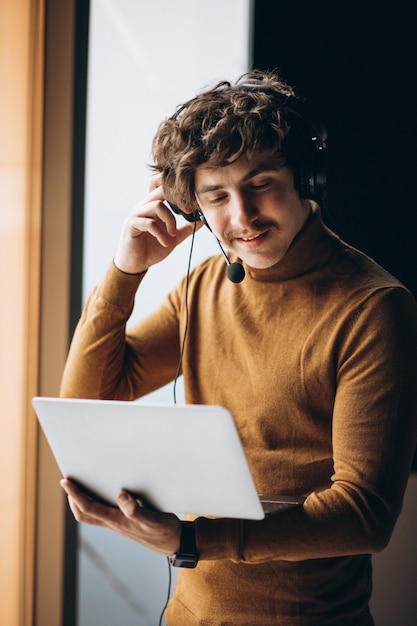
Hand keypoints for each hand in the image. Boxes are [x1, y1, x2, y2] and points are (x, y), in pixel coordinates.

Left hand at [60, 479, 181, 555]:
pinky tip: (101, 494)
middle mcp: (113, 523)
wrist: (173, 542)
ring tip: (79, 486)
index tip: (66, 481)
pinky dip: (94, 503)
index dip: (75, 494)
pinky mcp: (124, 522)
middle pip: (83, 514)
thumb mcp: (152, 519)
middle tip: (68, 482)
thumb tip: (120, 495)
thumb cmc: (163, 531)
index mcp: (116, 521)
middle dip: (72, 499)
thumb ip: (135, 510)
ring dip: (81, 502)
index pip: (88, 508)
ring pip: (91, 515)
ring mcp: (117, 524)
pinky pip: (102, 514)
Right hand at [114, 175, 200, 273]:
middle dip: (178, 198)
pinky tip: (165, 243)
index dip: (179, 189)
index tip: (192, 205)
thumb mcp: (174, 237)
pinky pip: (148, 223)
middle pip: (160, 188)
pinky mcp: (131, 225)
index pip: (162, 184)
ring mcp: (136, 214)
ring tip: (173, 234)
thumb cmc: (152, 248)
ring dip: (170, 220)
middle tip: (188, 212)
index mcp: (153, 205)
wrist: (135, 264)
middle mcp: (144, 206)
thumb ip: (186, 228)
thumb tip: (202, 220)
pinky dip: (160, 233)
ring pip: (157, 205)